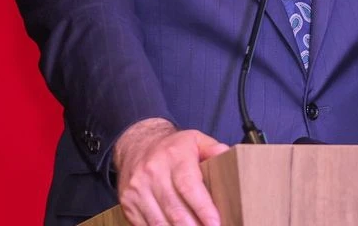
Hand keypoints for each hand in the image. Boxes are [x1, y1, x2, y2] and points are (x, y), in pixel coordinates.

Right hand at [114, 118, 230, 225]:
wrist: (136, 145)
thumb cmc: (172, 148)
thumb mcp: (195, 140)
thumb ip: (213, 149)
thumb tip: (229, 154)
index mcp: (173, 157)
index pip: (189, 186)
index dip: (203, 208)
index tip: (215, 224)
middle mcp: (153, 172)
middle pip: (175, 210)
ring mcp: (138, 189)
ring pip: (159, 222)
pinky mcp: (128, 203)